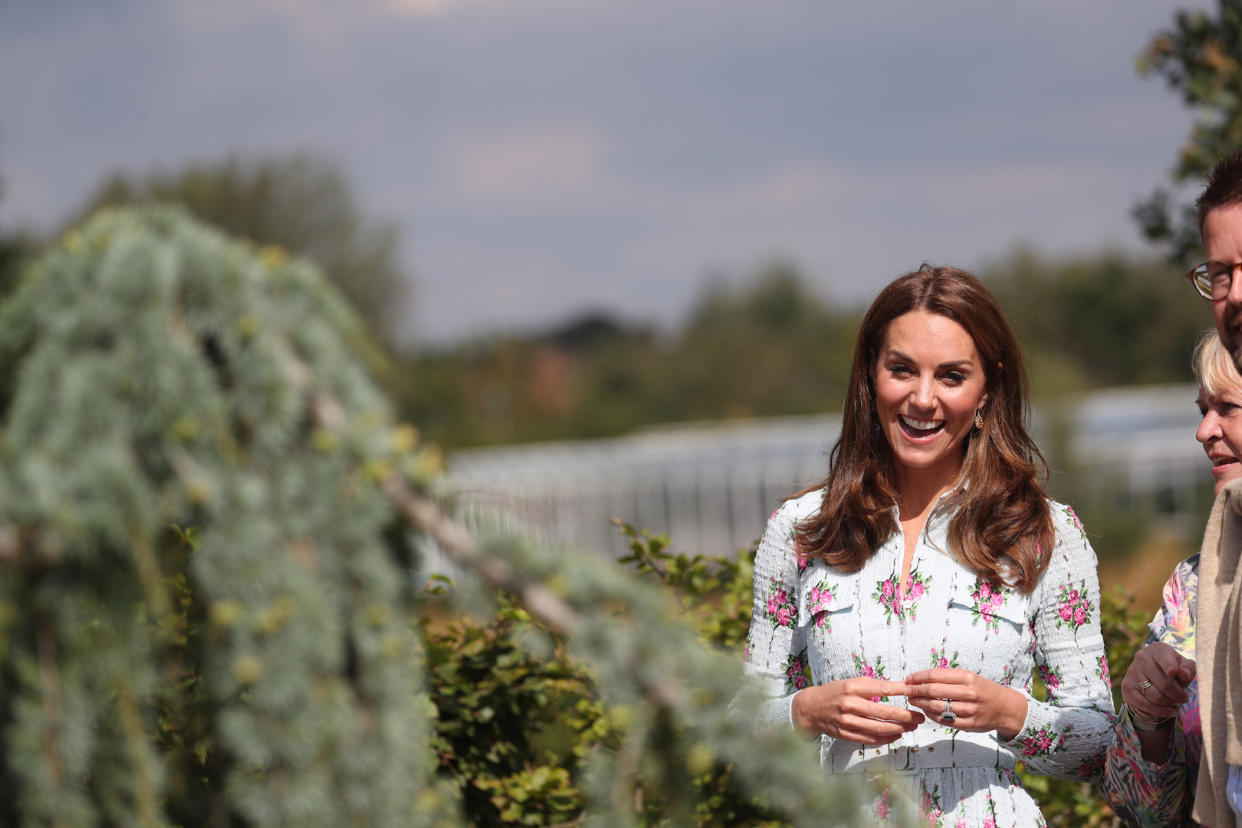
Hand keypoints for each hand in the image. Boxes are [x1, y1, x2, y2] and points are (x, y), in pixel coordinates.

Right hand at [791, 678, 923, 744]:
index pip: (881, 688)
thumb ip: (872, 686)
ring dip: (899, 729)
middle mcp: (849, 704)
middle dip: (905, 716)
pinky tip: (896, 734)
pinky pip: (870, 739)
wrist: (811, 708)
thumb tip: (900, 687)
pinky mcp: (845, 734)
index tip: (914, 692)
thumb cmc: (835, 693)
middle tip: (919, 717)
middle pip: (883, 712)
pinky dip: (886, 738)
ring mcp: (846, 721)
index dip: (900, 691)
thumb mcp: (851, 683)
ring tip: (911, 727)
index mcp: (851, 687)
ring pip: (878, 728)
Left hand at [904, 668, 1027, 740]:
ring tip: (913, 700)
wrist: (1005, 708)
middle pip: (933, 691)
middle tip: (906, 691)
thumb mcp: (969, 677)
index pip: (935, 675)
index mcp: (967, 677)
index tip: (908, 679)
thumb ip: (948, 677)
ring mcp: (970, 710)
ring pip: (936, 706)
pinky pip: (944, 720)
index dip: (918, 677)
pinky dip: (931, 715)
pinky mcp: (969, 724)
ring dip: (920, 703)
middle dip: (916, 690)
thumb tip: (920, 678)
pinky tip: (925, 711)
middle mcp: (969, 693)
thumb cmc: (982, 690)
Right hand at [1121, 641, 1193, 725]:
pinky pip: (1145, 704)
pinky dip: (1160, 711)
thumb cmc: (1173, 670)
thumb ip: (1188, 669)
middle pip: (1164, 683)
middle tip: (1184, 698)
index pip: (1163, 658)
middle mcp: (1142, 657)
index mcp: (1158, 649)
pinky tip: (1169, 711)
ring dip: (1169, 703)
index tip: (1173, 672)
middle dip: (1178, 695)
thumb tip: (1184, 675)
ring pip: (1155, 696)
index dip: (1169, 666)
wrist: (1151, 675)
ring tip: (1173, 701)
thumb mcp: (1184, 666)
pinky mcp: (1126, 686)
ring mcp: (1132, 671)